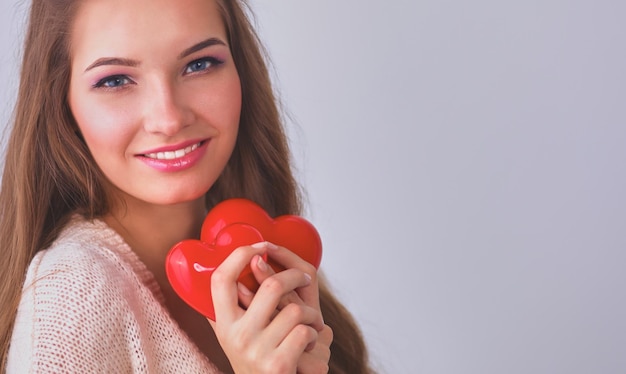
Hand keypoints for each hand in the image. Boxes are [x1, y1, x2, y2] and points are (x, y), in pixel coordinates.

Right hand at [208, 243, 328, 372]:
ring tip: (311, 323)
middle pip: (271, 286)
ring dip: (312, 315)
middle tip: (304, 278)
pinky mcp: (278, 364)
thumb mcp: (241, 336)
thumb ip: (240, 306)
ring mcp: (256, 351)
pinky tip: (309, 343)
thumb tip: (250, 263)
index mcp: (223, 324)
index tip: (260, 246)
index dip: (240, 255)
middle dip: (295, 276)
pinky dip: (314, 335)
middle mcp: (235, 336)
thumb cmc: (261, 361)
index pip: (221, 279)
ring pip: (296, 310)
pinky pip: (305, 331)